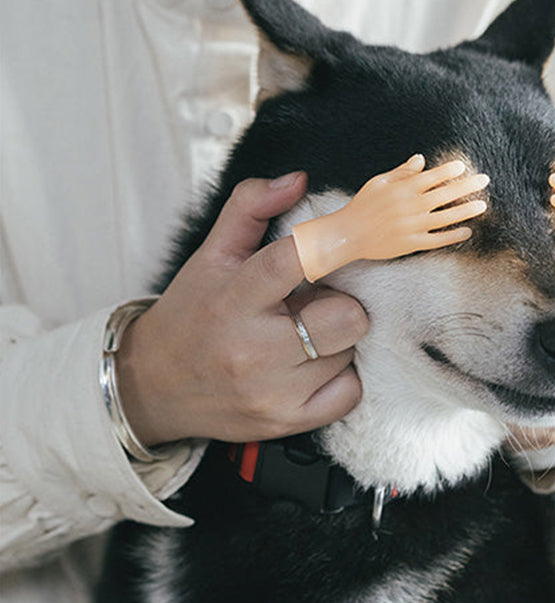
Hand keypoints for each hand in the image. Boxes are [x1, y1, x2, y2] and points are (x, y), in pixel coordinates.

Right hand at [115, 173, 368, 445]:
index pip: (290, 262)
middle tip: (317, 304)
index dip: (331, 244)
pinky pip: (350, 392)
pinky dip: (342, 377)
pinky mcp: (288, 422)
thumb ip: (250, 208)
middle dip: (341, 304)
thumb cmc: (191, 315)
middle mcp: (252, 351)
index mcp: (232, 299)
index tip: (354, 236)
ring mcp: (273, 393)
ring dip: (337, 340)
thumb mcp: (211, 255)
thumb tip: (298, 180)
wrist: (154, 387)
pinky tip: (314, 366)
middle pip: (346, 317)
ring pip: (349, 352)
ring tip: (305, 336)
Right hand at [291, 154, 489, 280]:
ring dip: (466, 210)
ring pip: (446, 217)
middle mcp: (411, 206)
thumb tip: (421, 159)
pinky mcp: (412, 244)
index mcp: (403, 189)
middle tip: (484, 180)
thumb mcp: (379, 183)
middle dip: (467, 186)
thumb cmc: (363, 205)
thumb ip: (402, 171)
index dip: (449, 171)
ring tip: (483, 205)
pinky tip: (467, 231)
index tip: (463, 166)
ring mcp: (412, 226)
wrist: (349, 234)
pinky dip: (453, 235)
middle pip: (445, 195)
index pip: (432, 177)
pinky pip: (437, 240)